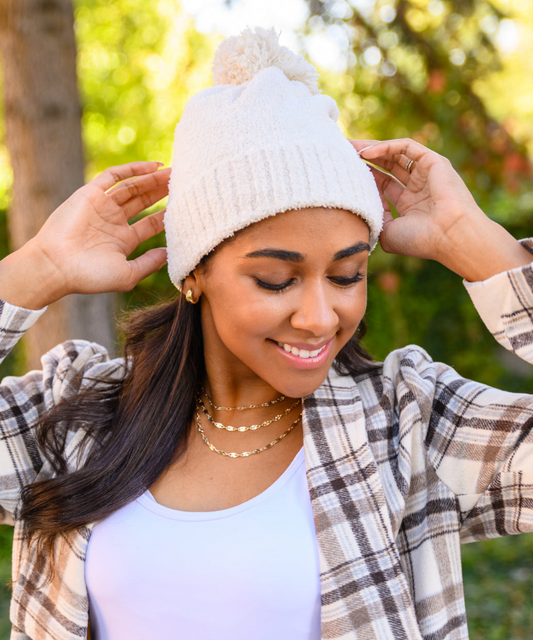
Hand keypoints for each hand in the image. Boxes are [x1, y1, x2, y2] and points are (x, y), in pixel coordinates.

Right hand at [2, 161, 170, 307]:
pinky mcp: (91, 193)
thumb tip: (170, 253)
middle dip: (163, 192)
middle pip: (144, 201)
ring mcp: (102, 206)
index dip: (167, 215)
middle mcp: (114, 221)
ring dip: (153, 180)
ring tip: (175, 173)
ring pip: (133, 187)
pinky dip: (134, 169)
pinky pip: (115, 176)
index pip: (150, 224)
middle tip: (186, 183)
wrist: (57, 266)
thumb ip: (149, 263)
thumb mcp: (128, 274)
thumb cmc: (90, 276)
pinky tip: (155, 167)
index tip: (187, 208)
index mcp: (123, 240)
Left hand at [351, 138, 531, 280]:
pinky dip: (386, 146)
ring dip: (371, 148)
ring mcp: (426, 173)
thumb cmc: (421, 240)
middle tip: (340, 153)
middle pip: (385, 166)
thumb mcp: (388, 234)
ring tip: (349, 148)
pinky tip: (366, 153)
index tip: (340, 173)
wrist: (450, 236)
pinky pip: (406, 146)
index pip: (381, 184)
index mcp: (409, 204)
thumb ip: (374, 220)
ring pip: (394, 153)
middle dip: (363, 159)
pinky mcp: (433, 161)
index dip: (362, 177)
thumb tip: (358, 210)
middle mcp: (417, 187)